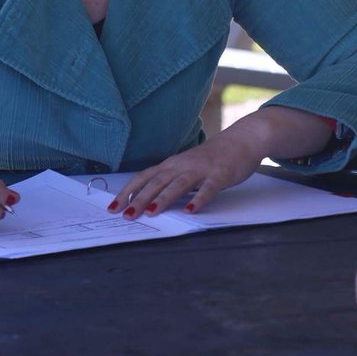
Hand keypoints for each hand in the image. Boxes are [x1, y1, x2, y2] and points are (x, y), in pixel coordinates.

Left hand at [111, 105, 334, 218]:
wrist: (243, 139)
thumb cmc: (213, 157)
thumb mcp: (187, 168)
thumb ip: (171, 182)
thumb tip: (150, 201)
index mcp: (172, 164)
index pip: (143, 178)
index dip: (127, 192)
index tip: (113, 207)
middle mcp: (182, 165)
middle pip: (156, 182)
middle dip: (139, 199)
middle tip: (126, 216)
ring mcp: (201, 169)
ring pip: (178, 184)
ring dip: (163, 199)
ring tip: (151, 213)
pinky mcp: (220, 174)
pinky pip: (208, 188)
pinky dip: (199, 199)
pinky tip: (191, 211)